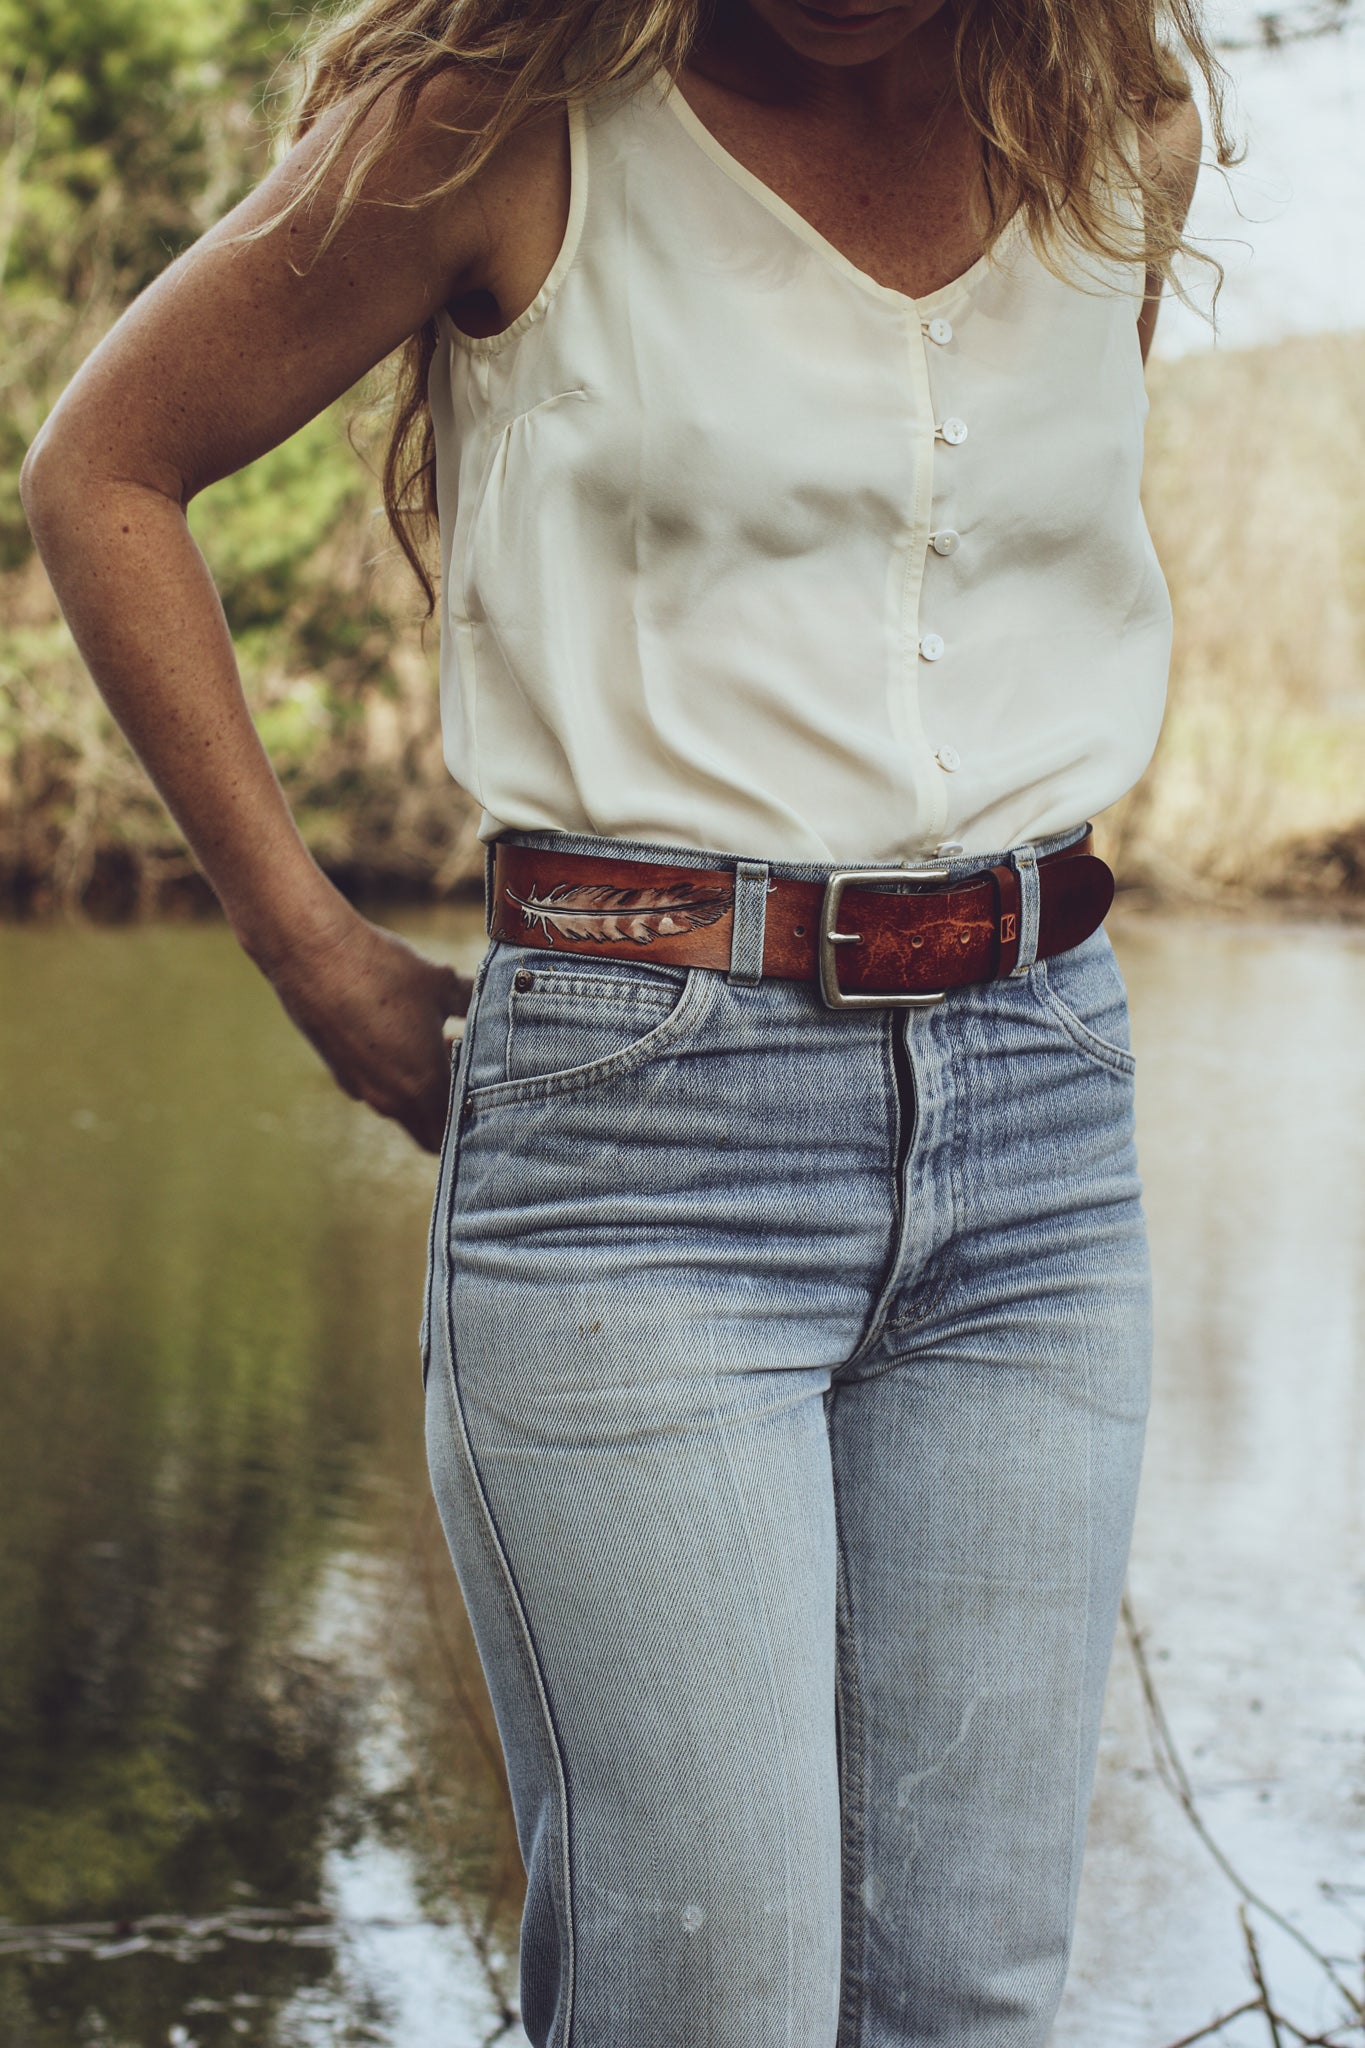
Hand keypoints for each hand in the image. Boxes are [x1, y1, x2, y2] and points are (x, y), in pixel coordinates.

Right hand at [261, 906, 473, 1153]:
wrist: (312, 953)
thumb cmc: (382, 969)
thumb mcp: (441, 983)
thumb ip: (472, 1003)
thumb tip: (493, 1001)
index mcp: (424, 1087)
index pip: (455, 1134)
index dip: (475, 1116)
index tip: (484, 1083)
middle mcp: (390, 1100)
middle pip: (429, 1133)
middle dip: (449, 1113)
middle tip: (462, 1071)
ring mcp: (361, 1089)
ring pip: (402, 1110)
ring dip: (420, 1091)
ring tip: (432, 1044)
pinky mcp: (340, 1072)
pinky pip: (376, 1088)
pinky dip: (391, 1075)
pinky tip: (395, 1032)